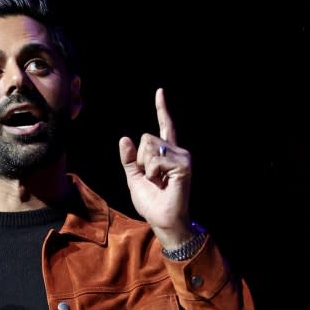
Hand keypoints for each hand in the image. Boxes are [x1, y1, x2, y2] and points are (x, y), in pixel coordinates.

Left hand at [119, 88, 193, 247]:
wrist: (162, 218)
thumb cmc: (150, 201)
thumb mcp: (133, 177)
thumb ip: (129, 159)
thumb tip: (125, 138)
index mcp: (165, 153)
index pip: (164, 126)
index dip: (162, 108)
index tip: (160, 91)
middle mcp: (177, 151)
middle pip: (146, 137)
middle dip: (140, 159)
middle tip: (151, 177)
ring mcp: (182, 157)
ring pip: (150, 147)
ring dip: (146, 167)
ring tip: (158, 181)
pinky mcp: (184, 166)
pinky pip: (156, 159)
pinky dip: (152, 173)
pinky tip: (162, 183)